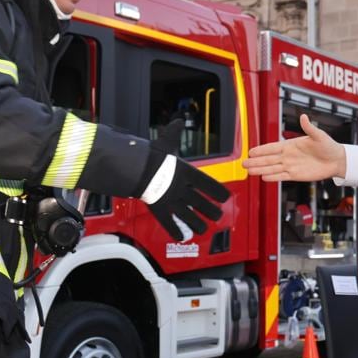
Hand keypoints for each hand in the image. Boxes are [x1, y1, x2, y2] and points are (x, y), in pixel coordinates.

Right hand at [142, 120, 230, 240]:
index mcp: (187, 173)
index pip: (209, 185)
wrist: (133, 168)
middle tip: (217, 215)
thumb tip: (178, 121)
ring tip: (203, 228)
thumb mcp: (165, 142)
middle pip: (203, 204)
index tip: (225, 197)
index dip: (219, 192)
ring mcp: (171, 201)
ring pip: (190, 217)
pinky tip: (183, 236)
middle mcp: (182, 189)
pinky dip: (177, 232)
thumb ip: (174, 133)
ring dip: (198, 224)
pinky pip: (170, 224)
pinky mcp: (159, 210)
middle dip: (212, 212)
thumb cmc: (150, 155)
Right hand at [243, 114, 346, 181]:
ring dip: (260, 169)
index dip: (262, 150)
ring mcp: (291, 166)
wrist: (336, 160)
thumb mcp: (319, 136)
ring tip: (249, 171)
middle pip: (268, 159)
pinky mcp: (296, 175)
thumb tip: (304, 117)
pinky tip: (264, 177)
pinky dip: (273, 177)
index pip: (273, 147)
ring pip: (272, 168)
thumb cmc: (328, 146)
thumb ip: (309, 128)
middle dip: (256, 161)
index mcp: (291, 145)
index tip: (250, 151)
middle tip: (243, 163)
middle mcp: (289, 156)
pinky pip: (282, 176)